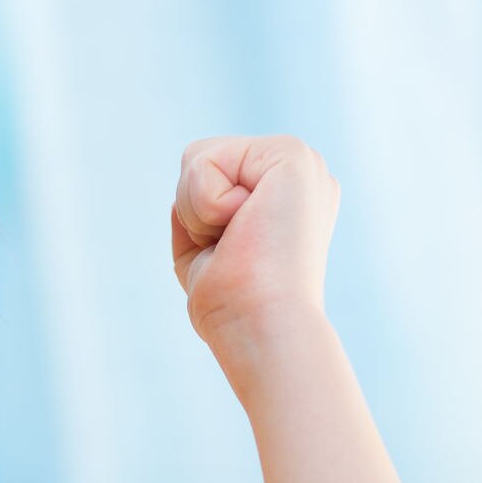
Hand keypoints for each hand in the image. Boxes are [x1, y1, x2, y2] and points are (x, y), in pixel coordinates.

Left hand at [170, 135, 339, 376]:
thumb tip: (179, 200)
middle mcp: (299, 174)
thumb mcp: (203, 259)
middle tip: (234, 247)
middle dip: (193, 211)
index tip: (233, 254)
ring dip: (199, 211)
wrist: (260, 326)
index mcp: (284, 196)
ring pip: (197, 157)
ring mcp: (302, 162)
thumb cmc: (233, 308)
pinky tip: (247, 227)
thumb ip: (195, 222)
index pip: (207, 177)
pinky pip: (205, 161)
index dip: (198, 221)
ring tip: (242, 240)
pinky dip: (206, 205)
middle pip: (198, 160)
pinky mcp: (293, 156)